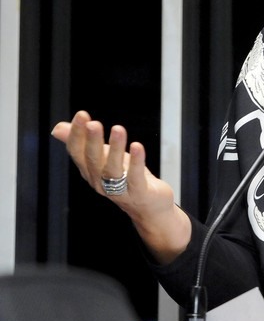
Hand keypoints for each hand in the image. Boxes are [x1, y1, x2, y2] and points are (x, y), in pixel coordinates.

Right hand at [51, 110, 191, 262]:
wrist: (149, 206)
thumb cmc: (125, 178)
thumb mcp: (104, 158)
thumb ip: (83, 142)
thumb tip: (57, 128)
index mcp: (89, 171)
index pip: (78, 152)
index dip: (78, 134)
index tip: (82, 114)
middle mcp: (99, 181)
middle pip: (93, 160)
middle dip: (93, 141)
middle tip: (93, 123)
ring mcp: (118, 190)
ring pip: (113, 169)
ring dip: (115, 148)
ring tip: (118, 129)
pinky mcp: (138, 193)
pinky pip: (135, 177)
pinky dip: (136, 161)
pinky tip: (138, 146)